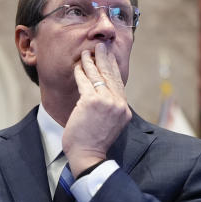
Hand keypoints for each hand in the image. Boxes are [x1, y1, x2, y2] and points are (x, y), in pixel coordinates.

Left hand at [63, 42, 130, 176]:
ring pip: (97, 76)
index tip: (110, 56)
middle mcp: (118, 104)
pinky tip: (77, 67)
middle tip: (100, 46)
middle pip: (111, 75)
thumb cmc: (94, 142)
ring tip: (86, 53)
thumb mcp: (110, 124)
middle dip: (105, 58)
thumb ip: (110, 109)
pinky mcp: (91, 102)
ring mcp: (106, 102)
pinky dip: (80, 73)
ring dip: (90, 62)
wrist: (88, 155)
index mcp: (123, 109)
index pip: (119, 82)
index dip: (113, 67)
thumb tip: (105, 96)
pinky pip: (85, 82)